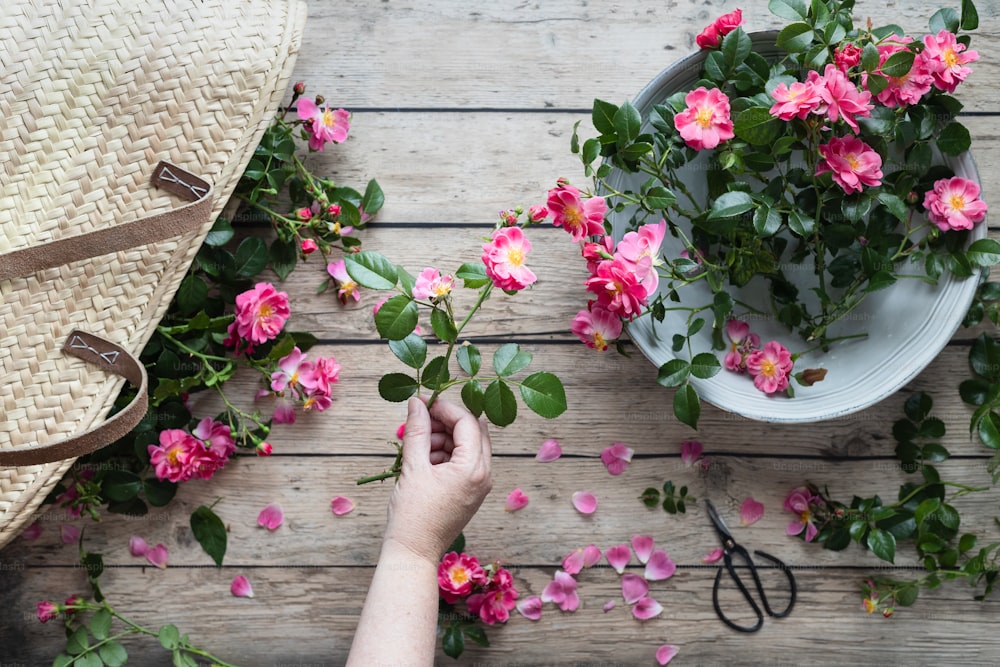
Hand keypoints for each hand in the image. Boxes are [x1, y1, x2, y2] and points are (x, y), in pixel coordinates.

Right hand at [383, 397, 492, 562]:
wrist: (414, 552)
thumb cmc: (412, 514)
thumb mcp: (413, 466)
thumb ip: (417, 430)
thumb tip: (417, 402)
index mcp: (474, 468)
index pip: (467, 421)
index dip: (445, 407)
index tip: (423, 402)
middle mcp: (484, 475)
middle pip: (473, 431)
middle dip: (446, 422)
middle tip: (420, 421)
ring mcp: (480, 485)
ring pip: (468, 446)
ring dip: (444, 438)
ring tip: (417, 446)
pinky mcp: (472, 493)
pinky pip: (464, 463)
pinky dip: (446, 455)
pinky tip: (424, 460)